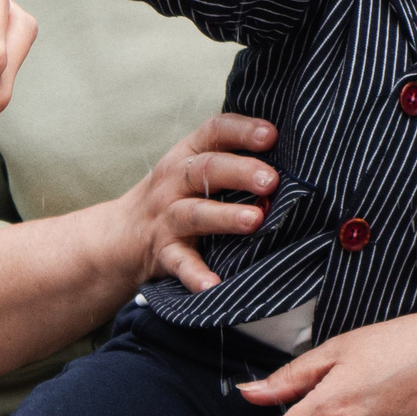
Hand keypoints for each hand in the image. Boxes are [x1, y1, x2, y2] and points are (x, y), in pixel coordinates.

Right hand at [123, 113, 279, 293]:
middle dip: (240, 172)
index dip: (242, 130)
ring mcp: (167, 218)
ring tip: (255, 220)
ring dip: (225, 217)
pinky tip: (214, 285)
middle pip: (207, 170)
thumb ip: (233, 156)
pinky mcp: (163, 253)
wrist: (120, 236)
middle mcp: (175, 182)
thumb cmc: (177, 194)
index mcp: (188, 154)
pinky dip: (196, 275)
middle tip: (271, 180)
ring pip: (195, 214)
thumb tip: (297, 153)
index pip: (215, 131)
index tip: (271, 135)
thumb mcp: (195, 166)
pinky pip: (180, 263)